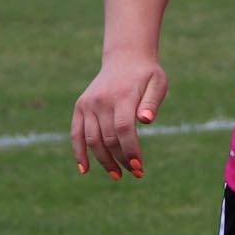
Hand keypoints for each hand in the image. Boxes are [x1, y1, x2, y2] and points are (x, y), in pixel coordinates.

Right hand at [71, 52, 168, 178]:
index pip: (123, 129)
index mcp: (121, 96)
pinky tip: (85, 170)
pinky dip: (79, 152)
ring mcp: (88, 104)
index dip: (130, 150)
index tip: (139, 167)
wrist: (126, 58)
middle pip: (109, 138)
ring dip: (104, 161)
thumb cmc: (146, 75)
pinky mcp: (80, 107)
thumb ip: (151, 102)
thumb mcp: (158, 83)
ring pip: (92, 140)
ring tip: (118, 175)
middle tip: (137, 173)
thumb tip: (145, 120)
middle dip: (122, 159)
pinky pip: (76, 133)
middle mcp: (101, 101)